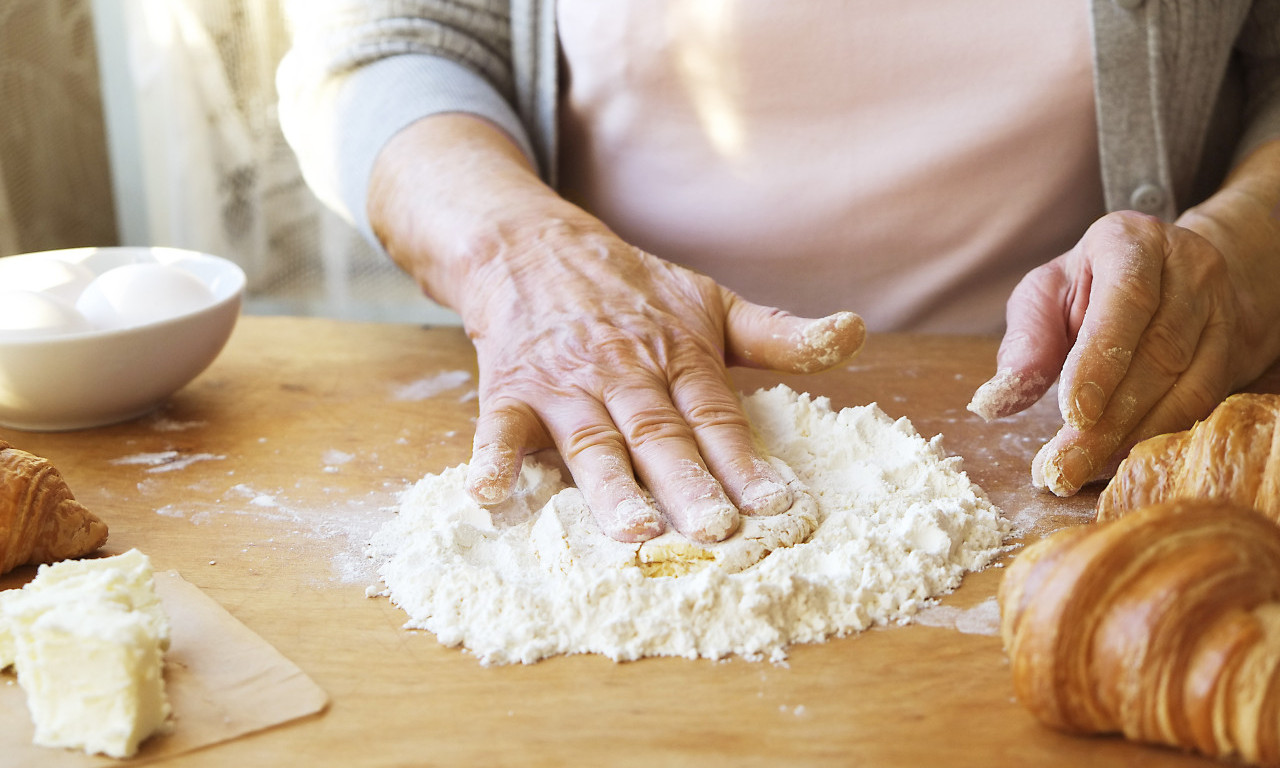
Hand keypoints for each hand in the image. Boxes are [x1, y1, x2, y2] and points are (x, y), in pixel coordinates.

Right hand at [369, 115, 864, 541]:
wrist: (535, 247)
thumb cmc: (633, 289)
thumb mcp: (712, 302)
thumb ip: (779, 334)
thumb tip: (857, 332)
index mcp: (678, 356)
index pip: (716, 417)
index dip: (744, 461)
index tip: (774, 506)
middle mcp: (625, 372)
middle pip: (660, 434)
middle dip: (688, 483)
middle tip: (714, 531)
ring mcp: (566, 383)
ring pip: (592, 440)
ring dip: (610, 486)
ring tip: (635, 530)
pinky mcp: (512, 389)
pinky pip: (499, 428)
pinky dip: (493, 461)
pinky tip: (490, 497)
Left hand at [970, 204, 1279, 495]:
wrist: (1163, 276)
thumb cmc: (1088, 286)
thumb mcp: (1045, 295)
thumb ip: (1024, 342)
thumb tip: (995, 402)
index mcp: (1132, 242)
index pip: (1127, 299)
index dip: (1101, 360)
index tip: (1072, 414)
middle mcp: (1189, 268)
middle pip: (1157, 352)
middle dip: (1107, 420)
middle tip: (1061, 467)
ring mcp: (1220, 309)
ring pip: (1187, 384)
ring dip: (1132, 437)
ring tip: (1080, 470)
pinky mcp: (1234, 349)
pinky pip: (1204, 403)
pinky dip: (1158, 436)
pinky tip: (1117, 459)